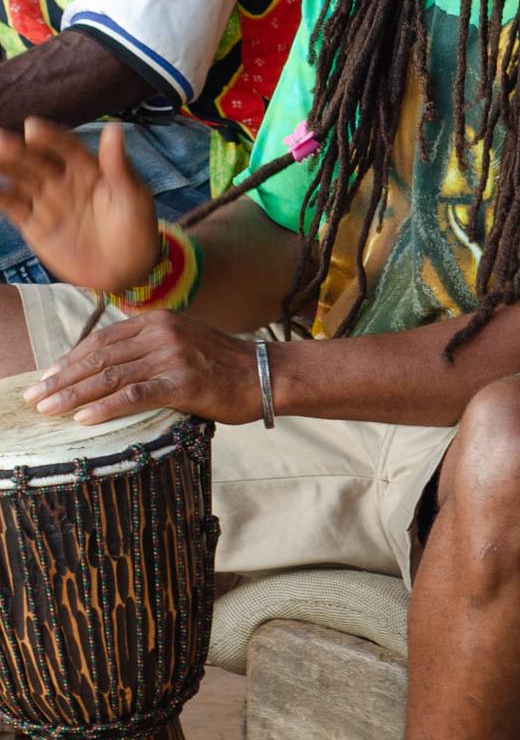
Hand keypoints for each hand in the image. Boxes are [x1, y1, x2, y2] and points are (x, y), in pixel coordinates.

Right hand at [0, 118, 159, 292]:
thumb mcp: (133, 197)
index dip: (50, 137)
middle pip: (38, 161)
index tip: (32, 127)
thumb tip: (114, 128)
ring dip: (5, 169)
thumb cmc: (136, 228)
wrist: (126, 270)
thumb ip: (118, 166)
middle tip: (2, 141)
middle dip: (19, 150)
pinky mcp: (35, 225)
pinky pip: (14, 208)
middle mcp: (64, 180)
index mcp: (88, 168)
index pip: (66, 148)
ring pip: (21, 180)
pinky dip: (1, 199)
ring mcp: (48, 202)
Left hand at [24, 312, 263, 425]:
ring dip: (74, 394)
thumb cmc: (223, 366)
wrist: (265, 374)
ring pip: (111, 376)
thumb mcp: (183, 344)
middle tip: (35, 396)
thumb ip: (149, 349)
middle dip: (63, 378)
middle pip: (100, 357)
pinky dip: (106, 407)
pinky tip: (84, 418)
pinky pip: (135, 395)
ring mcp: (172, 356)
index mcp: (158, 321)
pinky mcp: (183, 382)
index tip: (48, 376)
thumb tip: (109, 369)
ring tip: (48, 409)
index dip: (70, 359)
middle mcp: (162, 333)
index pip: (102, 339)